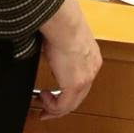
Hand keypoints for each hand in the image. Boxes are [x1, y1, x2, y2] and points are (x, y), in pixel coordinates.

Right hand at [37, 0, 101, 118]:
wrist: (65, 24)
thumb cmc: (62, 26)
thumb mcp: (64, 42)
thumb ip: (61, 52)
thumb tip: (49, 52)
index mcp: (91, 58)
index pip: (83, 83)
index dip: (69, 92)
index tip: (55, 93)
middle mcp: (92, 70)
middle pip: (79, 96)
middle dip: (61, 105)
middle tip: (46, 108)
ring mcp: (85, 78)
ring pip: (72, 104)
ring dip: (55, 108)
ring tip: (42, 105)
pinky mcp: (75, 85)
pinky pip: (63, 106)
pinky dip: (51, 106)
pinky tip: (42, 97)